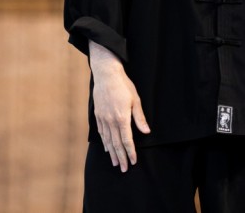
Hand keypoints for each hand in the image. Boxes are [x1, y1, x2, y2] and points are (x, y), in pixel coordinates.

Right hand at [89, 41, 149, 172]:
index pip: (127, 140)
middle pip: (116, 144)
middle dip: (121, 157)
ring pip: (107, 140)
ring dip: (112, 153)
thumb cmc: (123, 85)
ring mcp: (103, 119)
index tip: (133, 161)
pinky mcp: (98, 115)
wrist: (106, 75)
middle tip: (125, 169)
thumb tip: (146, 132)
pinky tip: (107, 148)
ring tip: (116, 163)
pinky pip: (101, 133)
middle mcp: (111, 121)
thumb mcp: (135, 100)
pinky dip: (104, 142)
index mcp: (122, 118)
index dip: (131, 152)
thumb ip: (140, 117)